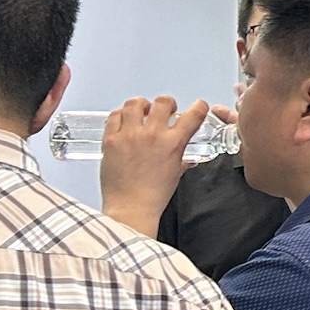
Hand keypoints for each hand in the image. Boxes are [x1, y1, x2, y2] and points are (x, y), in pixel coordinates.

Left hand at [100, 97, 206, 232]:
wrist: (131, 208)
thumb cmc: (153, 196)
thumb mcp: (175, 174)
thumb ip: (181, 160)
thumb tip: (187, 157)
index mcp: (172, 144)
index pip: (192, 115)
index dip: (198, 107)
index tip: (198, 106)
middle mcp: (152, 135)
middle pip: (162, 102)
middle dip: (166, 103)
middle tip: (164, 110)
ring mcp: (129, 136)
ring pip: (135, 103)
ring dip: (141, 105)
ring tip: (141, 112)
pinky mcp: (111, 140)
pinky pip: (114, 116)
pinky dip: (120, 116)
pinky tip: (124, 122)